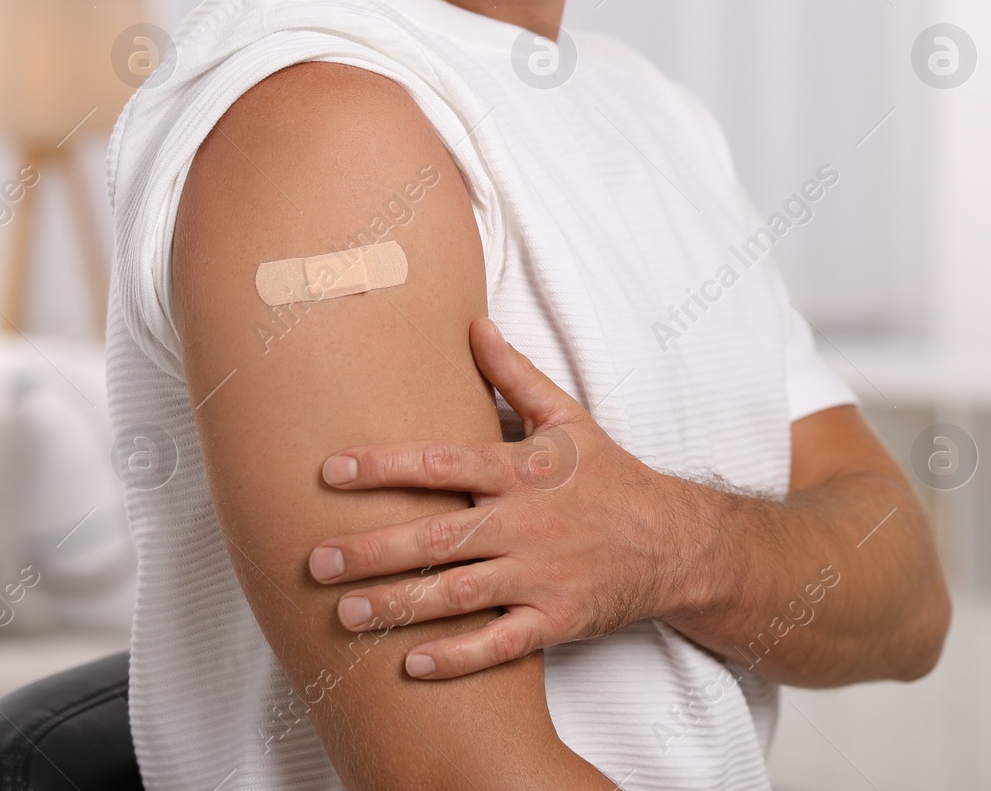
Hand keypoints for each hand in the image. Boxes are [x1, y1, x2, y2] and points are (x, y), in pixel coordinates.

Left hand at [306, 318, 712, 678]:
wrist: (674, 542)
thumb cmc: (611, 477)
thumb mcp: (569, 419)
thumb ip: (516, 376)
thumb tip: (474, 326)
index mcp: (523, 471)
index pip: (443, 463)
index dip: (385, 467)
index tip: (331, 471)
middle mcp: (528, 523)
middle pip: (439, 538)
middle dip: (373, 550)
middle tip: (316, 561)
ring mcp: (541, 576)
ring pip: (458, 594)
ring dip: (398, 606)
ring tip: (345, 614)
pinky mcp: (556, 620)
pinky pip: (499, 645)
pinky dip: (456, 658)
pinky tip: (412, 665)